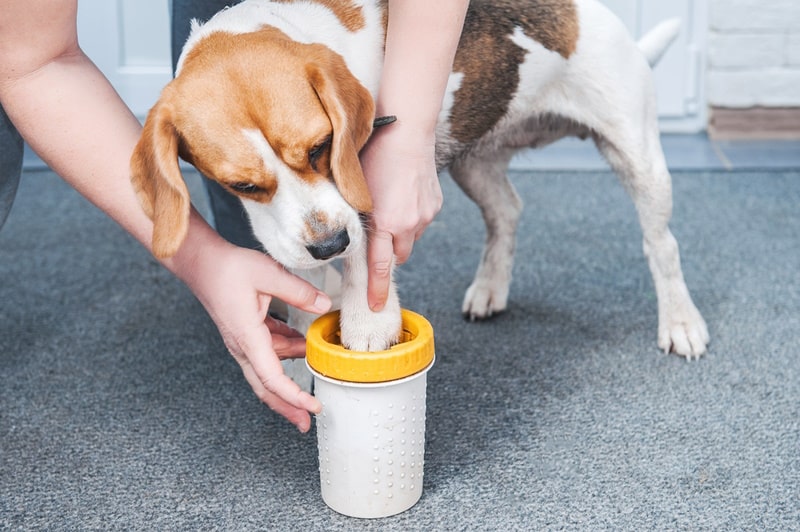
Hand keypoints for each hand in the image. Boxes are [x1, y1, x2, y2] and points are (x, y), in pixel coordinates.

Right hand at [179, 237, 331, 431]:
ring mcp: (242, 342)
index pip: (273, 378)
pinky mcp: (245, 333)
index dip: (294, 396)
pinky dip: (285, 353)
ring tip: (313, 374)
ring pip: (267, 370)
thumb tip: (324, 306)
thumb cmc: (227, 268)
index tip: (313, 407)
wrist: (200, 262)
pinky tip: (301, 345)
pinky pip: (267, 353)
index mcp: (248, 337)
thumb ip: (298, 291)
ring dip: (290, 376)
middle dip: (288, 407)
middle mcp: (242, 346)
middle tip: (307, 421)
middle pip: (266, 387)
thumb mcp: (268, 274)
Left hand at [360, 124, 442, 310]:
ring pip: (411, 238)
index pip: (380, 267)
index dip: (376, 290)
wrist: (408, 129)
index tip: (376, 307)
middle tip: (378, 236)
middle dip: (388, 253)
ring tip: (390, 204)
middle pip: (398, 257)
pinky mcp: (436, 204)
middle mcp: (408, 224)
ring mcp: (425, 215)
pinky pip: (422, 221)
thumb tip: (344, 237)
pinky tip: (403, 194)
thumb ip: (353, 217)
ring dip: (400, 232)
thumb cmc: (374, 154)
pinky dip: (411, 216)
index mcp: (385, 222)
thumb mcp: (355, 189)